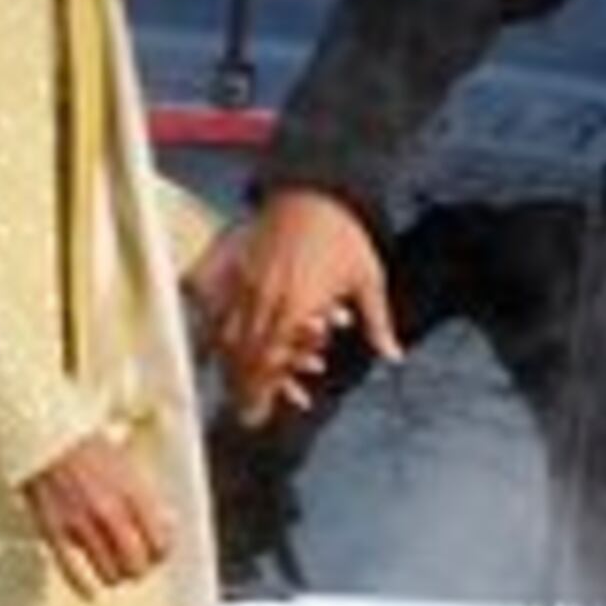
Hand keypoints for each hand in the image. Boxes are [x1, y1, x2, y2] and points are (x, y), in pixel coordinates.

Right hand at [22, 430, 172, 597]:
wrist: (41, 432)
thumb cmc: (84, 442)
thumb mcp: (126, 460)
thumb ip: (145, 493)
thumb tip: (166, 521)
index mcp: (134, 492)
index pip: (161, 543)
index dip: (161, 552)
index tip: (156, 553)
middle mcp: (111, 512)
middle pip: (138, 564)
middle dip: (139, 569)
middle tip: (135, 566)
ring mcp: (82, 524)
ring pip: (110, 573)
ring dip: (114, 576)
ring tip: (113, 573)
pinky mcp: (53, 532)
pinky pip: (72, 571)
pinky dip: (83, 586)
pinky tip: (89, 593)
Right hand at [210, 187, 400, 421]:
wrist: (318, 187)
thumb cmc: (347, 235)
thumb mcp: (368, 280)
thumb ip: (377, 323)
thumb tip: (394, 356)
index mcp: (295, 308)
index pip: (268, 363)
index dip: (260, 393)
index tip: (255, 418)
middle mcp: (263, 299)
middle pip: (241, 356)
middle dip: (241, 389)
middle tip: (244, 415)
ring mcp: (244, 281)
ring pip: (223, 333)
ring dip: (228, 363)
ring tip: (235, 386)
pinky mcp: (233, 264)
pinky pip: (212, 302)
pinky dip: (211, 324)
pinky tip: (215, 342)